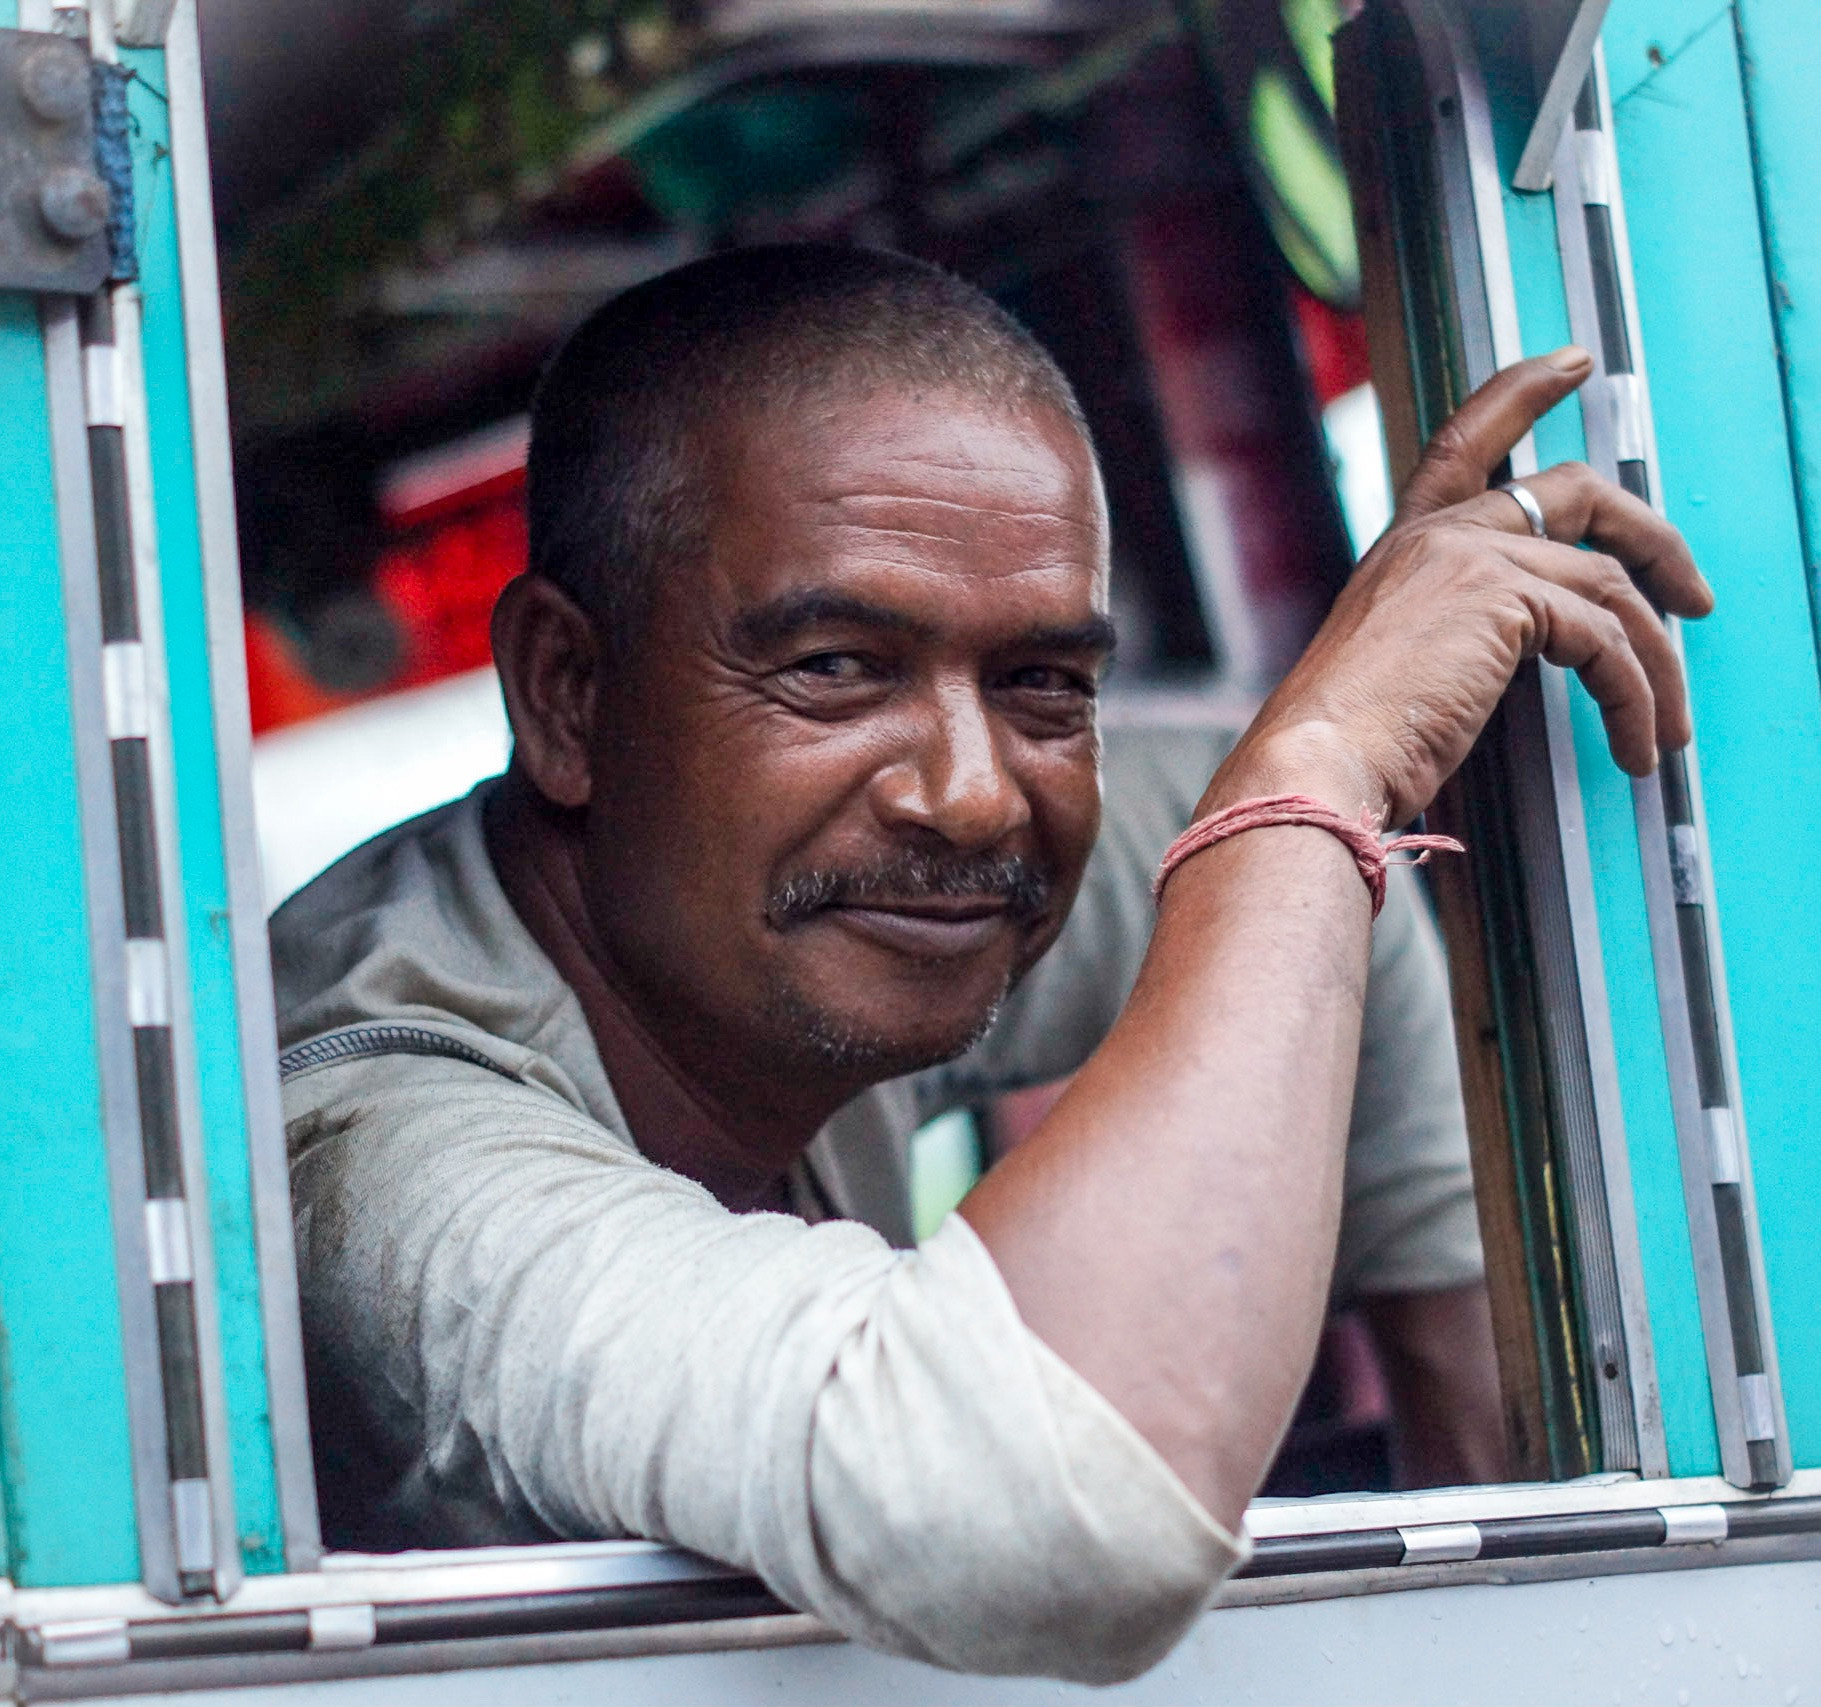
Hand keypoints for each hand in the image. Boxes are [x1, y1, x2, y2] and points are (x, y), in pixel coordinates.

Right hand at [1213, 348, 1713, 826]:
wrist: (1317, 761)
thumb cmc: (1347, 741)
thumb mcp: (1405, 665)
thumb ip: (1460, 634)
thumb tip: (1538, 655)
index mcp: (1403, 547)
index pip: (1467, 443)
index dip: (1523, 392)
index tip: (1572, 364)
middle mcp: (1436, 535)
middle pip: (1577, 492)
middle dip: (1654, 541)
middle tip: (1693, 595)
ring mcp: (1470, 556)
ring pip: (1609, 585)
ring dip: (1655, 663)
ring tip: (1665, 727)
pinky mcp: (1505, 596)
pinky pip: (1607, 642)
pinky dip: (1635, 699)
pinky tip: (1633, 744)